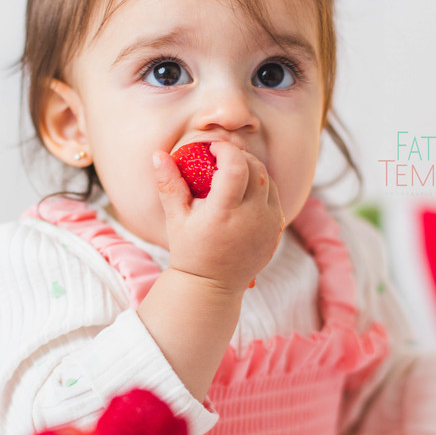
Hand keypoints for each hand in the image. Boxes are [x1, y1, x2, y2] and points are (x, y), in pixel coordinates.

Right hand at [152, 141, 283, 292]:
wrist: (212, 285)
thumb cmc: (190, 250)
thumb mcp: (175, 218)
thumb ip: (169, 183)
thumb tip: (158, 154)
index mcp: (224, 214)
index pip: (235, 167)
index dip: (225, 150)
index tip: (212, 149)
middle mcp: (252, 218)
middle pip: (255, 168)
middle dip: (239, 156)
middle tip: (221, 158)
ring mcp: (268, 225)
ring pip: (268, 180)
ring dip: (251, 170)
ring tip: (232, 174)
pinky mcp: (276, 230)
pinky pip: (274, 197)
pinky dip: (261, 187)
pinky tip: (243, 193)